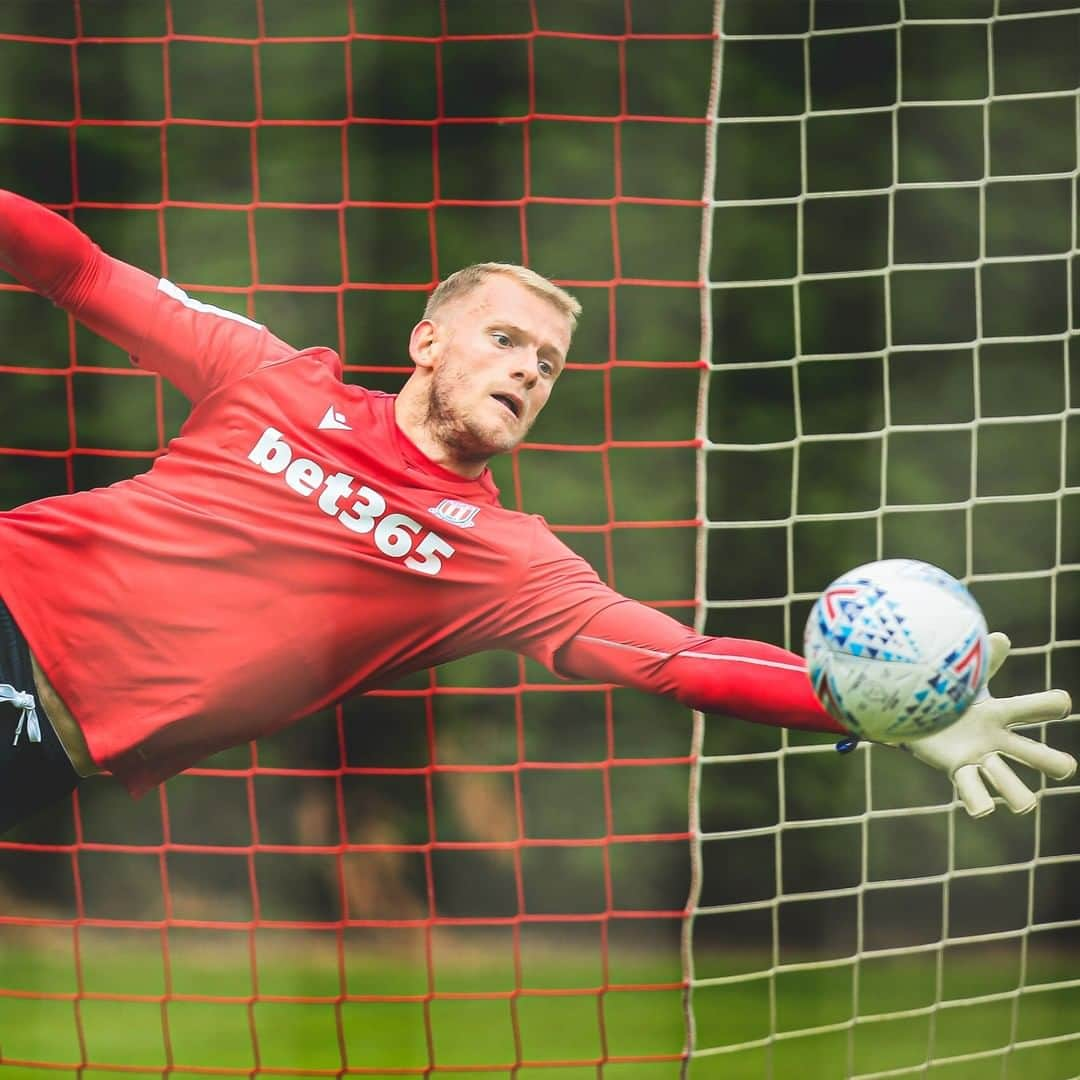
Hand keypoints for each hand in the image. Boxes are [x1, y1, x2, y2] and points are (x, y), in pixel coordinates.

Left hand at [905, 632, 1075, 816]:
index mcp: (1002, 714)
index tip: (1061, 704)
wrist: (918, 719)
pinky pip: (972, 790)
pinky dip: (978, 800)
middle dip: (1052, 761)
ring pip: (1008, 781)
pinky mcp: (959, 772)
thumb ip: (984, 662)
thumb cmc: (949, 698)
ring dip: (1016, 793)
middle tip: (1066, 767)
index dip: (1049, 705)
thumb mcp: (966, 679)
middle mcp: (998, 742)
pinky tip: (984, 811)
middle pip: (1034, 755)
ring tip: (1025, 804)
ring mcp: (980, 760)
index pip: (1034, 709)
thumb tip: (1000, 637)